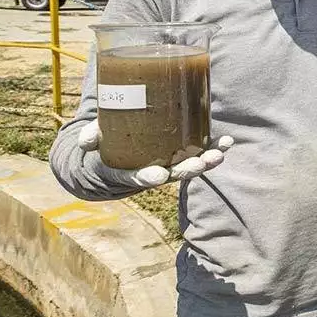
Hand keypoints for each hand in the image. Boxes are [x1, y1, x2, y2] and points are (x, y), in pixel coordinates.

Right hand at [78, 119, 232, 186]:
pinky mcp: (180, 155)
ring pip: (190, 166)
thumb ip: (89, 139)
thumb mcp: (91, 145)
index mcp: (127, 172)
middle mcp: (152, 173)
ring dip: (207, 161)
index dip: (148, 177)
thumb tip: (89, 139)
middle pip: (173, 175)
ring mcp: (168, 165)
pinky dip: (213, 148)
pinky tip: (227, 141)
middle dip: (188, 169)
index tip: (159, 176)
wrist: (113, 159)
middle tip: (202, 163)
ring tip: (222, 152)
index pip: (138, 178)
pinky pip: (198, 153)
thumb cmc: (102, 149)